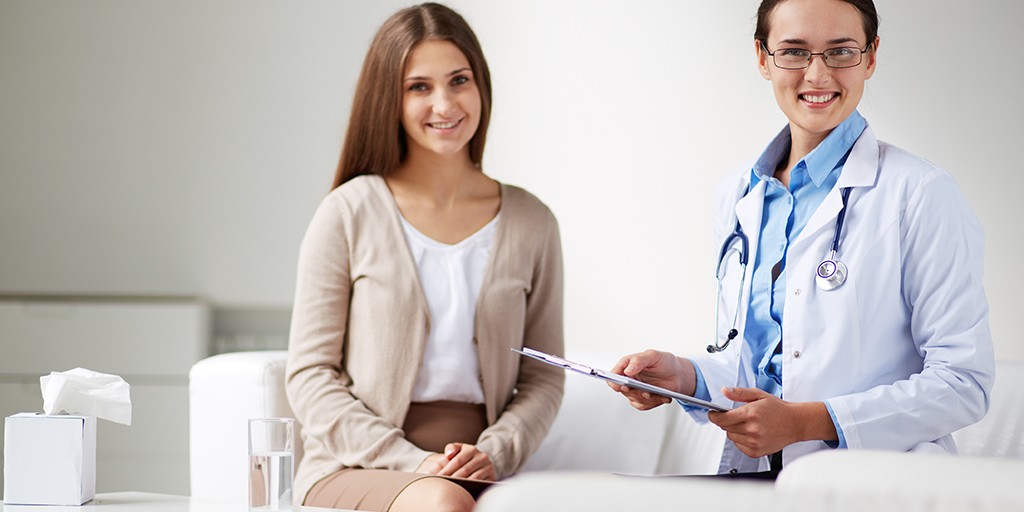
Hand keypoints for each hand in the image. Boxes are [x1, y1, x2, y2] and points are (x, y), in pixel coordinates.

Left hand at [416, 443, 495, 481]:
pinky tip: (463, 491)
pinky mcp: (492, 477)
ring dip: (461, 485)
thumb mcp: (459, 449)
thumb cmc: (465, 456)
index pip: (457, 461)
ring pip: (472, 479)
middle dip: (452, 479)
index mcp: (471, 449)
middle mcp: (482, 457)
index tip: (438, 478)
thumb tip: (448, 454)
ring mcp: (488, 467)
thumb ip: (451, 448)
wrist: (481, 462)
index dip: (446, 470)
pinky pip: (480, 484)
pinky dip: (471, 488)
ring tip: (452, 489)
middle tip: (443, 485)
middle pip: (464, 470)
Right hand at [607, 349, 690, 410]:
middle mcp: (629, 378)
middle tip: (645, 391)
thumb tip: (627, 370)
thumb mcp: (653, 356)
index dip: (615, 382)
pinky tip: (663, 397)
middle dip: (634, 392)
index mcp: (627, 365)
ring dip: (647, 398)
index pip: (613, 375)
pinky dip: (655, 402)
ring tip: (657, 393)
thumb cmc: (664, 362)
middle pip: (622, 390)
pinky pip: (644, 405)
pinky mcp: (643, 399)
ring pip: (634, 399)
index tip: (623, 385)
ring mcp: (636, 389)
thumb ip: (639, 360)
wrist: (678, 374)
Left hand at [707, 387, 832, 457]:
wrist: (795, 423)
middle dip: (726, 421)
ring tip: (747, 424)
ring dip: (734, 431)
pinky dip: (741, 440)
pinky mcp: (756, 452)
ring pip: (731, 437)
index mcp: (751, 413)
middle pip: (725, 428)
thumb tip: (724, 391)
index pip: (723, 419)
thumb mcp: (759, 395)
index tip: (712, 414)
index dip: (714, 416)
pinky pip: (739, 446)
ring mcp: (754, 442)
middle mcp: (752, 429)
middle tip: (736, 416)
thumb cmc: (778, 409)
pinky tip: (751, 433)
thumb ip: (739, 393)